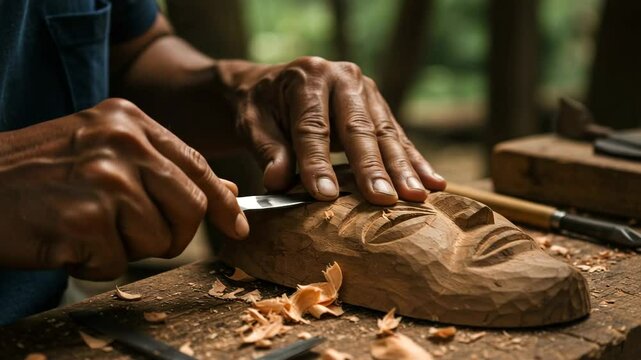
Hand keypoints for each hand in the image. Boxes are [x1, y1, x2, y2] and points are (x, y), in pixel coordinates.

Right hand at [0, 99, 246, 279]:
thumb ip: (166, 169)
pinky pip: (116, 262)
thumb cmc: (40, 174)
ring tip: (89, 230)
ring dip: (126, 249)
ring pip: (158, 239)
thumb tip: (226, 191)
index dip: (222, 203)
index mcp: (130, 121)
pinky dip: (94, 264)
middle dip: (173, 234)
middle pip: (190, 207)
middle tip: (137, 236)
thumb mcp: (105, 152)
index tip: (239, 226)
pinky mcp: (84, 217)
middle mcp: (122, 143)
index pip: (197, 166)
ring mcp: (104, 178)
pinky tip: (67, 242)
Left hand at [224, 56, 445, 205]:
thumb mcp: (252, 124)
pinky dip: (415, 162)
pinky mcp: (379, 107)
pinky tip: (433, 182)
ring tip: (416, 196)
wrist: (273, 87)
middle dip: (371, 167)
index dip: (317, 162)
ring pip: (386, 133)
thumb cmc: (260, 108)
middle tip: (383, 198)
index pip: (313, 126)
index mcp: (308, 78)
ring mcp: (366, 91)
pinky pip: (398, 137)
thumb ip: (266, 150)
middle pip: (358, 128)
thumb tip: (277, 180)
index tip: (324, 195)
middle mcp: (343, 78)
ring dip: (402, 168)